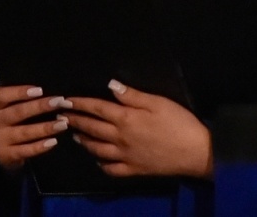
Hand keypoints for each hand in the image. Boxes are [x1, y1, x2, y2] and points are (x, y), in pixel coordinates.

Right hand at [0, 85, 71, 172]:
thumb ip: (22, 98)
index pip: (1, 95)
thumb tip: (50, 90)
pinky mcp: (5, 155)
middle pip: (17, 112)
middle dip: (40, 107)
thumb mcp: (8, 105)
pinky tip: (53, 141)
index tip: (40, 90)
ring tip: (63, 124)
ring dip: (45, 128)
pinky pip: (25, 150)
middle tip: (60, 102)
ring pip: (24, 132)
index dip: (20, 92)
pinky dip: (40, 146)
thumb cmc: (9, 118)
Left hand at [62, 81, 211, 178]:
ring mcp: (125, 156)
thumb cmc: (179, 122)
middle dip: (75, 120)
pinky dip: (101, 164)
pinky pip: (111, 169)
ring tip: (75, 135)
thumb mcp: (158, 102)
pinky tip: (98, 159)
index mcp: (126, 119)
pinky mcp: (133, 170)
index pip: (97, 108)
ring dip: (83, 141)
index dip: (80, 103)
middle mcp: (120, 138)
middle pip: (92, 128)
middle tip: (62, 116)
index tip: (66, 100)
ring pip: (97, 149)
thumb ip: (133, 95)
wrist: (194, 152)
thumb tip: (111, 85)